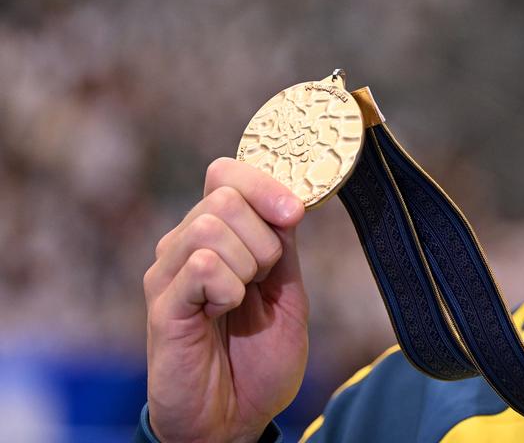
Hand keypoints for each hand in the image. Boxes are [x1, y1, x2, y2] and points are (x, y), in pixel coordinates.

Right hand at [143, 158, 308, 442]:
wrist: (236, 417)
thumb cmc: (258, 359)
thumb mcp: (288, 293)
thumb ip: (284, 246)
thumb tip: (288, 199)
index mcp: (218, 236)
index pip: (226, 173)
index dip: (264, 183)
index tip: (293, 214)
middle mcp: (185, 245)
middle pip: (225, 195)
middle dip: (264, 237)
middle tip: (263, 280)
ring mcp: (169, 273)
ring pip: (211, 226)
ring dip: (248, 264)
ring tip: (242, 300)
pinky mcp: (162, 303)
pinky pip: (202, 266)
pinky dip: (229, 288)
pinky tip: (222, 313)